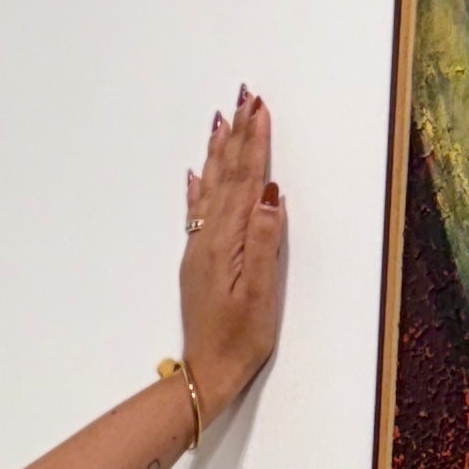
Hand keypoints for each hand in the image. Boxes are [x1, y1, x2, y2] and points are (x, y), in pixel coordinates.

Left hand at [177, 87, 288, 426]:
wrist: (206, 372)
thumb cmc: (240, 340)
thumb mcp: (261, 295)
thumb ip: (266, 244)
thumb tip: (272, 197)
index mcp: (229, 243)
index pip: (247, 181)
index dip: (254, 143)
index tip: (259, 109)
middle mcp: (210, 239)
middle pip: (227, 175)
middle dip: (237, 135)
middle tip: (243, 96)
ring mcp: (200, 249)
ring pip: (212, 187)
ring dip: (219, 152)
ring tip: (221, 120)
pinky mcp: (198, 262)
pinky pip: (196, 213)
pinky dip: (198, 188)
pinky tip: (197, 172)